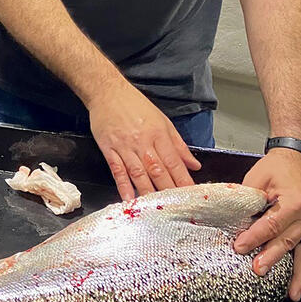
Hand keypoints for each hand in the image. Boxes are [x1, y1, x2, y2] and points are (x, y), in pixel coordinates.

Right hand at [86, 79, 200, 201]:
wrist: (107, 92)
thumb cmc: (135, 105)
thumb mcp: (163, 121)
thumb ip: (178, 145)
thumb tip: (193, 164)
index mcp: (159, 134)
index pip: (174, 162)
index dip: (183, 180)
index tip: (192, 195)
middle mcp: (143, 142)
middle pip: (158, 171)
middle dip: (169, 190)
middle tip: (178, 208)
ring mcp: (124, 146)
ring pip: (138, 173)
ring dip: (147, 192)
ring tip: (155, 209)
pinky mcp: (108, 149)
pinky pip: (117, 170)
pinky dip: (123, 186)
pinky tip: (129, 199)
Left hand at [233, 147, 300, 299]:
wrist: (299, 159)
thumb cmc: (276, 168)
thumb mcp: (257, 178)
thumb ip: (248, 201)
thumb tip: (236, 223)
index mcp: (293, 202)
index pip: (271, 225)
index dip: (254, 237)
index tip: (239, 248)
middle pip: (288, 241)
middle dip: (272, 258)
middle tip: (259, 272)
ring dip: (299, 275)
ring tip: (292, 294)